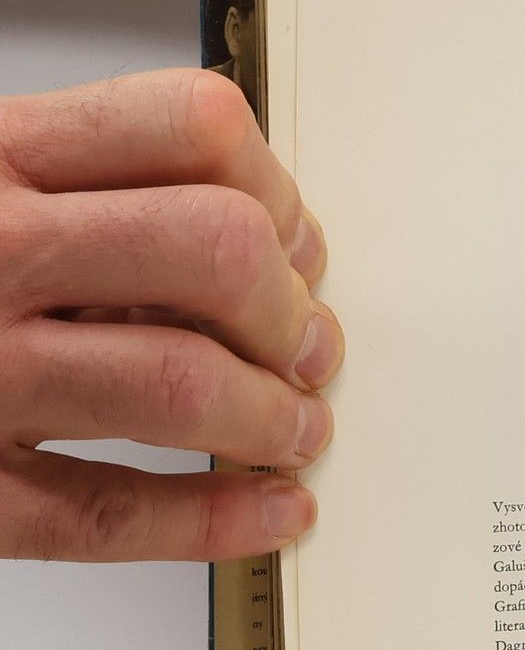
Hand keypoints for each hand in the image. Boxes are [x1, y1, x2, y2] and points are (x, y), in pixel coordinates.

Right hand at [0, 69, 341, 560]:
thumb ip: (90, 191)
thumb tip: (266, 248)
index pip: (191, 127)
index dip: (277, 189)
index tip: (298, 243)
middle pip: (214, 254)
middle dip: (291, 312)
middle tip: (308, 348)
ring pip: (178, 385)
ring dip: (273, 417)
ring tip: (295, 429)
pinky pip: (109, 513)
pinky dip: (216, 522)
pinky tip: (271, 513)